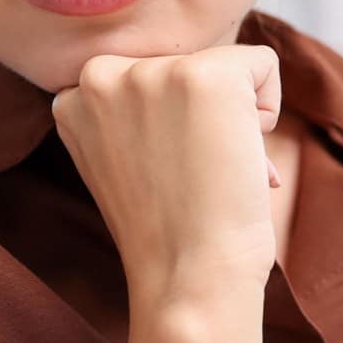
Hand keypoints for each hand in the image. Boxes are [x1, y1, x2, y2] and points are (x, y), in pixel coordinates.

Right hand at [53, 45, 283, 319]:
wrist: (188, 277)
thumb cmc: (165, 231)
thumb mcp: (118, 158)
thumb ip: (130, 112)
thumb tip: (183, 80)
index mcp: (74, 96)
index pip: (149, 77)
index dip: (171, 124)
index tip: (163, 171)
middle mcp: (101, 73)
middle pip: (185, 65)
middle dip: (201, 115)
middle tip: (191, 174)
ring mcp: (152, 72)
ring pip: (224, 66)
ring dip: (232, 115)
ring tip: (211, 168)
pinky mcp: (206, 75)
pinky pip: (264, 64)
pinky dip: (268, 108)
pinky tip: (239, 155)